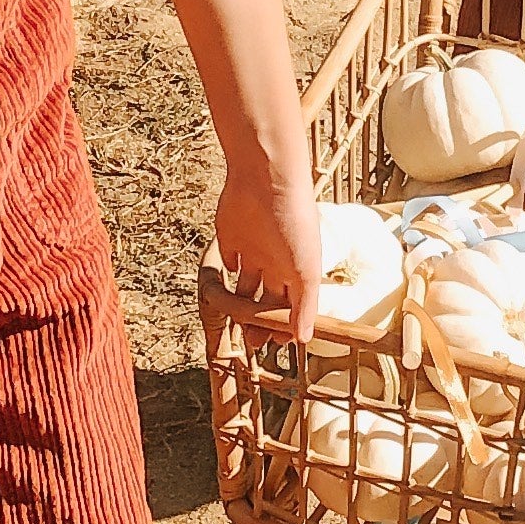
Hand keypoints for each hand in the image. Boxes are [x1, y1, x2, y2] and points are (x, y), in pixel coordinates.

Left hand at [213, 154, 321, 342]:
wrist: (266, 180)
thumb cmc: (294, 222)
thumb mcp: (305, 271)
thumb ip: (305, 307)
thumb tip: (305, 340)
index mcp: (298, 269)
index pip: (292, 305)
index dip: (285, 324)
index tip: (277, 343)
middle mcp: (276, 261)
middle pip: (267, 300)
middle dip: (262, 321)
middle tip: (254, 342)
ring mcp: (253, 250)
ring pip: (246, 288)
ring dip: (241, 308)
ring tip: (237, 328)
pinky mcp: (230, 238)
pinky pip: (226, 263)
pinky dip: (222, 280)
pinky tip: (218, 296)